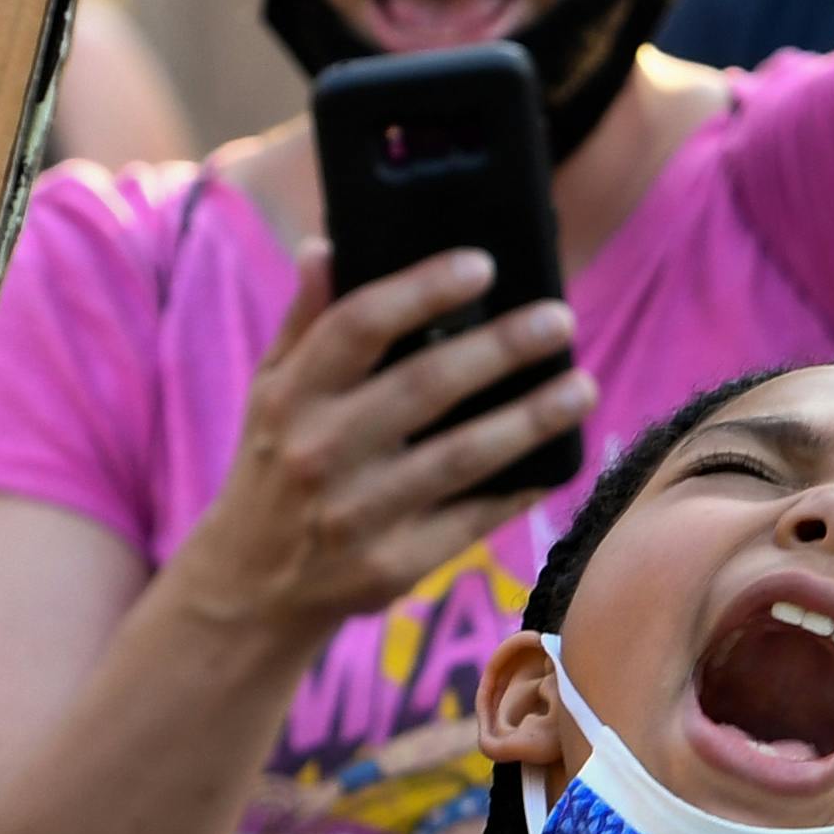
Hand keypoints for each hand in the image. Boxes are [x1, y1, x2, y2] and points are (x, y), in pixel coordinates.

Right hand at [164, 246, 593, 652]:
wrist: (252, 587)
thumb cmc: (276, 463)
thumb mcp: (271, 390)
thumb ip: (306, 321)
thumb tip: (327, 245)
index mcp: (291, 396)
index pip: (358, 326)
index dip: (422, 290)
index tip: (482, 266)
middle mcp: (320, 452)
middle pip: (425, 386)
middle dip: (501, 348)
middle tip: (560, 319)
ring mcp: (357, 514)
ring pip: (463, 456)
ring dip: (532, 418)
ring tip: (582, 385)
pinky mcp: (393, 565)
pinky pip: (473, 518)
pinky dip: (520, 487)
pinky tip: (558, 458)